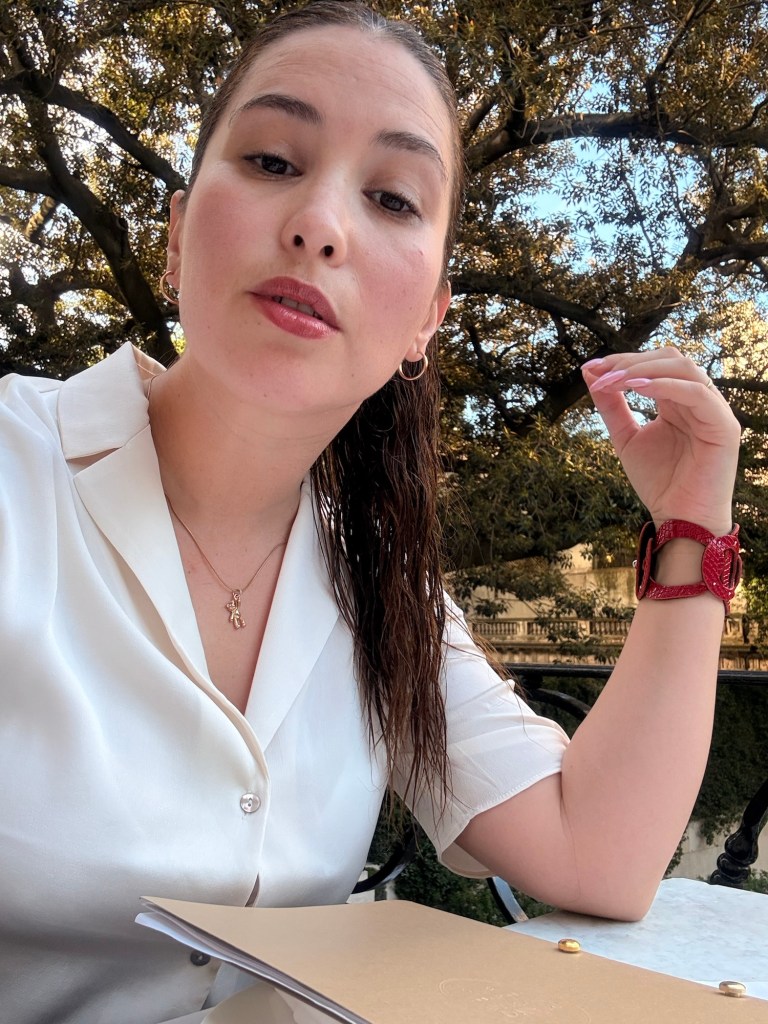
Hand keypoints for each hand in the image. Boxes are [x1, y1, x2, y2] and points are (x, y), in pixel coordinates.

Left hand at [582, 348, 740, 534]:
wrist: (679, 520)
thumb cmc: (658, 482)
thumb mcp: (626, 438)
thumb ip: (611, 405)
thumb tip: (589, 371)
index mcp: (677, 400)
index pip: (654, 364)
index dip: (622, 361)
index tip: (590, 368)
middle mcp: (697, 400)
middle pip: (669, 358)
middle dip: (630, 362)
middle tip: (600, 374)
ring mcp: (713, 411)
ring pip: (684, 369)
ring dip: (643, 370)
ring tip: (614, 381)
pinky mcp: (724, 426)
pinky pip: (697, 394)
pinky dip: (666, 386)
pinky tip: (637, 390)